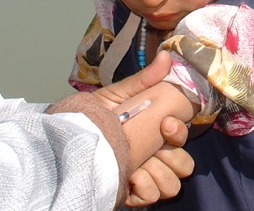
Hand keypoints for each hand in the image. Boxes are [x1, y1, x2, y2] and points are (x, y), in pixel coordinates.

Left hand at [77, 52, 194, 205]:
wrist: (69, 139)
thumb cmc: (93, 116)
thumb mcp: (116, 96)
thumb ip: (142, 80)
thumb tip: (166, 56)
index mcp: (154, 132)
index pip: (182, 137)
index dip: (179, 131)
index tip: (165, 123)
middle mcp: (155, 156)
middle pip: (184, 164)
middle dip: (171, 155)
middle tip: (152, 147)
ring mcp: (146, 176)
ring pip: (171, 184)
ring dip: (156, 173)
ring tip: (135, 165)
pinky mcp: (134, 194)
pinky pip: (152, 197)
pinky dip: (142, 189)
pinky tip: (128, 179)